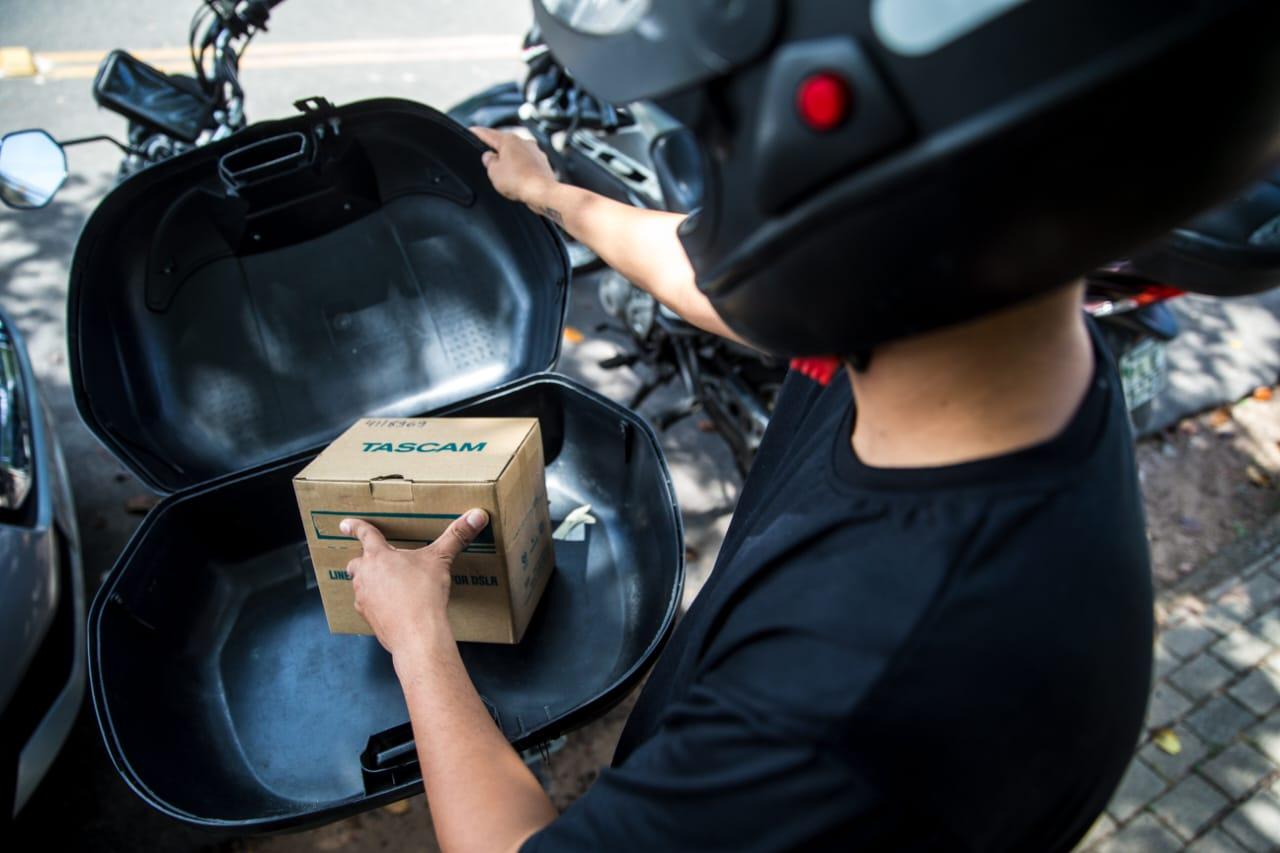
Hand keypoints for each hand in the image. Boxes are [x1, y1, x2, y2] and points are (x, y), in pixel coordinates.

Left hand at [341, 509, 488, 656]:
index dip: (355, 527)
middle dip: (363, 561)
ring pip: (359, 585)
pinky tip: (391, 608)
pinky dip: (376, 605)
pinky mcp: (368, 618)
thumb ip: (457, 535)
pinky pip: (367, 607)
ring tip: (387, 585)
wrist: (416, 634)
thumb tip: (478, 514)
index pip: (365, 534)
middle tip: (376, 561)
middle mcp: (366, 575)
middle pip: (356, 563)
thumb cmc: (424, 594)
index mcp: (379, 556)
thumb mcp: (441, 560)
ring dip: (369, 583)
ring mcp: (364, 598)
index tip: (344, 524)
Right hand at [470, 125, 558, 210]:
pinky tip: (518, 178)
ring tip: (504, 174)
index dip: (477, 133)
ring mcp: (535, 151)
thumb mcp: (493, 172)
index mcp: (509, 140)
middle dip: (495, 150)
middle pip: (504, 143)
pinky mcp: (542, 163)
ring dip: (509, 161)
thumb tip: (490, 157)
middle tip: (487, 159)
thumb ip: (488, 161)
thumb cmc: (519, 181)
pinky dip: (520, 168)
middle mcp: (523, 142)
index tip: (471, 131)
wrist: (542, 192)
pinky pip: (526, 163)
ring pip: (516, 153)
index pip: (488, 134)